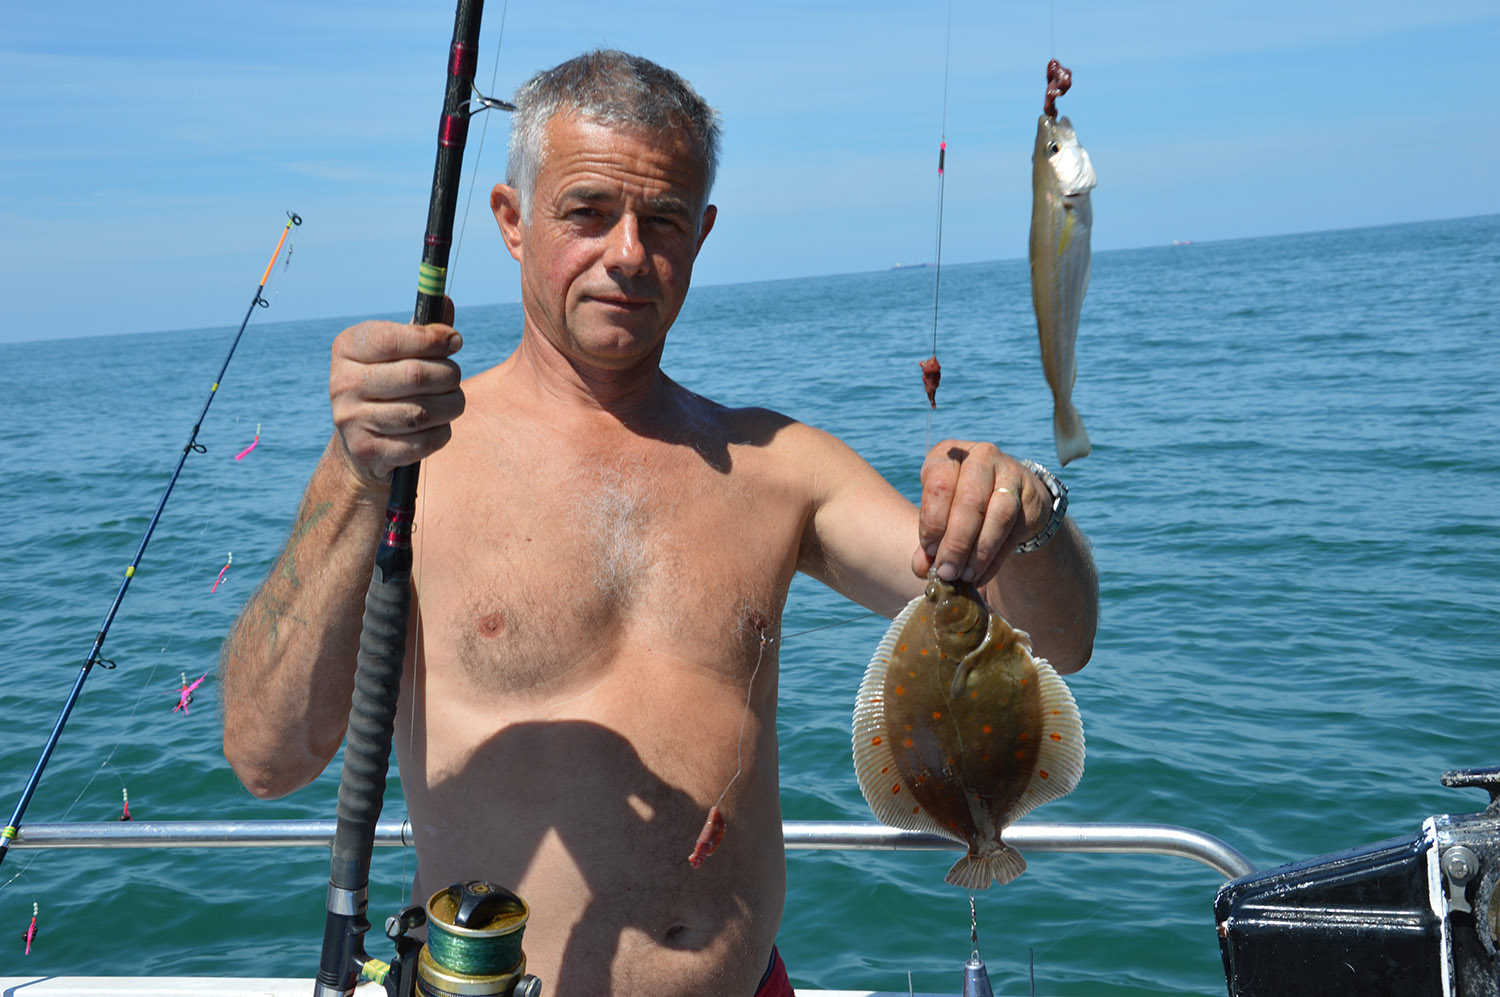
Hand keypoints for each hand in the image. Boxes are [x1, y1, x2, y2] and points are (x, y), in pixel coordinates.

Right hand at [328, 296, 464, 488]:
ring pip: (423, 412)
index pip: (392, 339)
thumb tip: (446, 301)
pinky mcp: (368, 452)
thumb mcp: (398, 353)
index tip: (455, 341)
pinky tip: (440, 425)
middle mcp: (342, 384)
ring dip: (451, 405)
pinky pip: (423, 441)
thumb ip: (422, 329)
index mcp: (346, 349)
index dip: (432, 339)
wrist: (363, 444)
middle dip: (448, 375)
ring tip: (453, 401)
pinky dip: (442, 432)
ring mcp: (351, 421)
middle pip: (415, 376)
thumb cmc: (388, 386)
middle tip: (455, 376)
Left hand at [912, 440, 1051, 586]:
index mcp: (948, 455)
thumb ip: (929, 541)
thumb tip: (923, 569)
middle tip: (947, 571)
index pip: (939, 485)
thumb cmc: (961, 504)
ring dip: (979, 552)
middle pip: (970, 500)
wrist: (1008, 494)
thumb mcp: (940, 514)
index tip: (930, 550)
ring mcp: (1010, 472)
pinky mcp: (1030, 495)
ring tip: (965, 576)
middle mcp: (981, 457)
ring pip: (998, 514)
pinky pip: (1014, 530)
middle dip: (956, 542)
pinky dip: (995, 558)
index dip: (933, 521)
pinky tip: (981, 575)